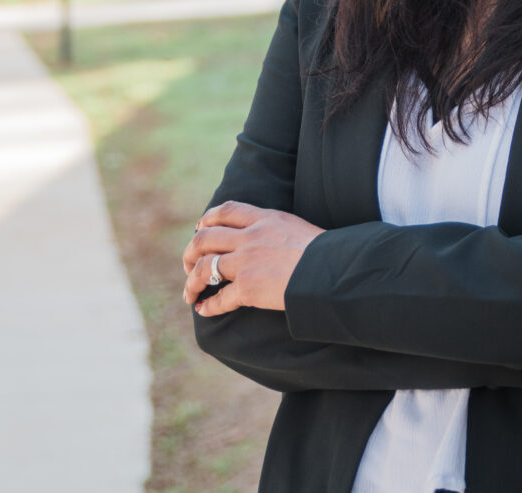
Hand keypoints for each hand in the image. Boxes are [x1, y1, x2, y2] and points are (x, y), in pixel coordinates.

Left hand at [183, 201, 323, 315]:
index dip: (207, 219)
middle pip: (205, 238)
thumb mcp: (297, 226)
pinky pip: (219, 298)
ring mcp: (246, 262)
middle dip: (190, 251)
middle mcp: (250, 237)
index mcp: (265, 218)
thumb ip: (277, 228)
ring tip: (189, 292)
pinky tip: (203, 310)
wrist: (333, 270)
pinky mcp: (248, 288)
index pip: (226, 210)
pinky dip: (208, 306)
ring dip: (191, 281)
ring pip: (203, 268)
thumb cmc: (325, 252)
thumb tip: (271, 237)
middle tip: (188, 263)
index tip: (199, 228)